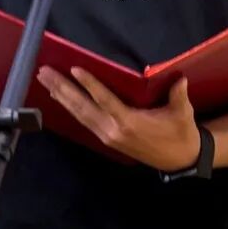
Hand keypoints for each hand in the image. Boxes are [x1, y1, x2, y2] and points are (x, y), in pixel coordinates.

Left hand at [36, 65, 200, 171]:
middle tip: (44, 72)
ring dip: (61, 96)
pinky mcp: (106, 138)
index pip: (105, 100)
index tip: (74, 70)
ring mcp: (107, 136)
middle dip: (62, 89)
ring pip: (80, 114)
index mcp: (130, 122)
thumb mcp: (183, 113)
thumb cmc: (180, 132)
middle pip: (83, 107)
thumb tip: (179, 80)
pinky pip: (84, 120)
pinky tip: (59, 97)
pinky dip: (70, 107)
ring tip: (45, 80)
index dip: (89, 85)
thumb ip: (178, 95)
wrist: (180, 158)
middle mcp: (113, 130)